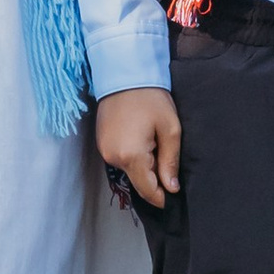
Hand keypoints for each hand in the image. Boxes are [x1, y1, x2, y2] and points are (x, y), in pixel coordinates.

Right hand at [95, 87, 180, 207]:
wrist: (124, 74)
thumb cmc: (151, 98)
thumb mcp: (170, 129)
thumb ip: (170, 161)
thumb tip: (171, 188)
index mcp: (131, 156)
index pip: (147, 190)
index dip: (161, 198)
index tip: (173, 199)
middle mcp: (113, 158)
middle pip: (137, 182)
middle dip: (154, 181)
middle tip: (168, 168)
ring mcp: (104, 151)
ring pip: (129, 171)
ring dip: (143, 168)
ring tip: (156, 148)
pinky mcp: (101, 143)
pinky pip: (120, 159)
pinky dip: (132, 158)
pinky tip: (142, 142)